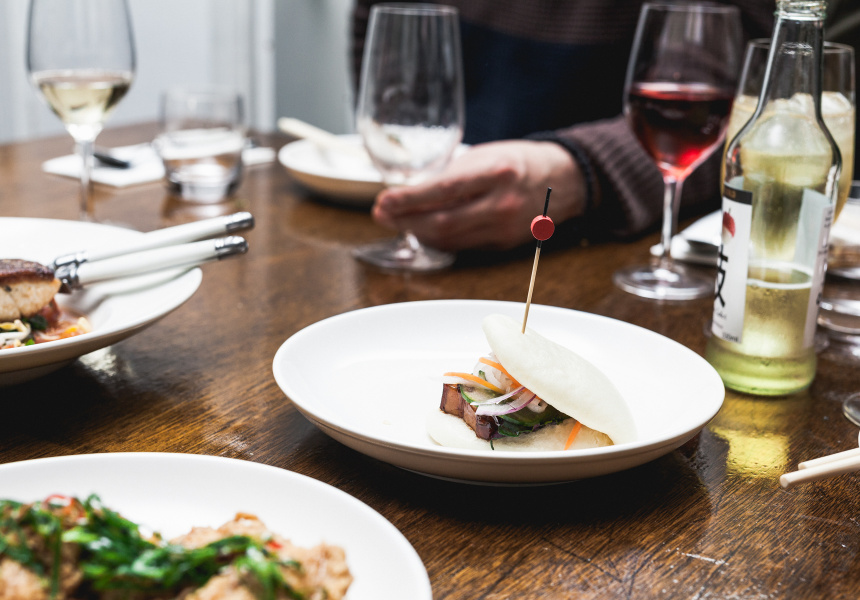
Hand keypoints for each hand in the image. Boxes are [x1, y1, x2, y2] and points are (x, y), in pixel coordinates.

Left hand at [371, 140, 588, 250]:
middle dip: (405, 220)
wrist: (563, 180)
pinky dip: (438, 240)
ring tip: (397, 221)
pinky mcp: (503, 245)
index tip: (384, 201)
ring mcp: (504, 229)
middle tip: (382, 214)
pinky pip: (462, 246)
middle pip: (442, 222)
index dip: (408, 199)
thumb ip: (450, 175)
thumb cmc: (519, 162)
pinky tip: (423, 230)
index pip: (443, 190)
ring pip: (449, 240)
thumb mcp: (484, 155)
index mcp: (497, 173)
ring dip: (417, 232)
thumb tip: (409, 192)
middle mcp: (502, 204)